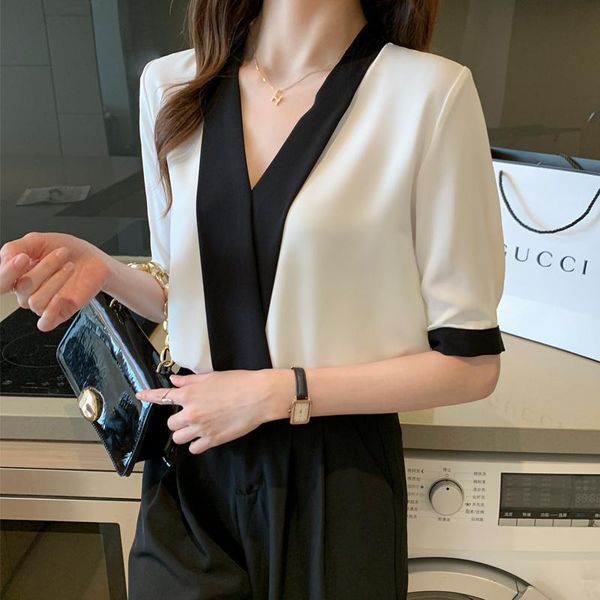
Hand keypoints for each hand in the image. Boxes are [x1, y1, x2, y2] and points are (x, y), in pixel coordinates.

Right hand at [0, 232, 111, 330]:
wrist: (95, 259)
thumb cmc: (69, 251)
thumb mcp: (39, 240)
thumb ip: (16, 248)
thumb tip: (7, 259)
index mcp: (17, 274)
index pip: (1, 282)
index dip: (8, 272)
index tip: (24, 257)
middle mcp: (26, 291)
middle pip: (22, 287)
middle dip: (46, 267)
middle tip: (62, 253)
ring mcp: (43, 303)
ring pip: (35, 301)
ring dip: (56, 280)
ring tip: (70, 266)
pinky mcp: (59, 313)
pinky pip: (45, 323)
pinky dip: (50, 311)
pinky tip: (61, 297)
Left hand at [136, 369, 289, 453]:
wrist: (259, 396)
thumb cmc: (239, 382)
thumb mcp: (211, 376)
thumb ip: (189, 382)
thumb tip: (174, 382)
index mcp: (189, 395)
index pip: (162, 397)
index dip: (149, 396)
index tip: (140, 396)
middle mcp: (191, 413)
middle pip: (171, 424)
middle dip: (178, 420)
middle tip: (191, 415)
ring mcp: (201, 429)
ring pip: (179, 438)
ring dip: (185, 433)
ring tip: (197, 427)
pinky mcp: (213, 440)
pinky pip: (194, 449)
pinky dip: (197, 444)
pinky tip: (204, 437)